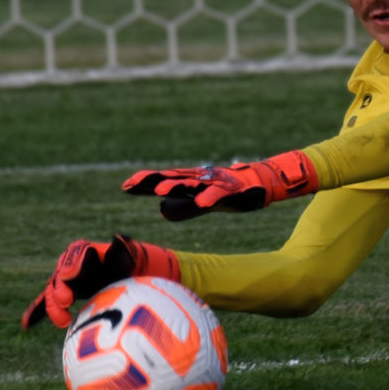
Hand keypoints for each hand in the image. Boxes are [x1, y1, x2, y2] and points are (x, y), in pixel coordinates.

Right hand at [20, 234, 181, 330]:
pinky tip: (27, 325)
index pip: (74, 258)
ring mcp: (64, 283)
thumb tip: (121, 237)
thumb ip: (122, 248)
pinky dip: (36, 313)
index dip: (70, 267)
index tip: (69, 276)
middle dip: (60, 290)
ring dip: (53, 307)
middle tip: (67, 302)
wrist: (124, 278)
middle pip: (59, 278)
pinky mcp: (62, 297)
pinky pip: (45, 304)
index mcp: (82, 253)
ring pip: (52, 293)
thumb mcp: (127, 256)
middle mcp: (69, 267)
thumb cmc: (126, 264)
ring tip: (64, 322)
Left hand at [122, 150, 317, 221]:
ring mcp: (216, 182)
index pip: (164, 181)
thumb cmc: (231, 192)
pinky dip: (210, 197)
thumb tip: (162, 211)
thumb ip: (184, 207)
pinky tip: (201, 202)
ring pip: (193, 184)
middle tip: (131, 184)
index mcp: (192, 183)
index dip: (145, 183)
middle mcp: (201, 179)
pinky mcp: (233, 188)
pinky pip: (220, 193)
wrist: (263, 181)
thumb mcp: (204, 203)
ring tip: (159, 191)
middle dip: (152, 181)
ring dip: (176, 186)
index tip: (125, 187)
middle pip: (172, 178)